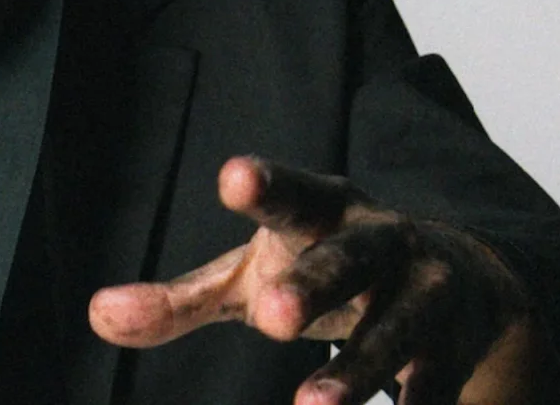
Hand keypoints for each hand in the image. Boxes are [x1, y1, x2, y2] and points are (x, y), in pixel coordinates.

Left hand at [88, 156, 541, 404]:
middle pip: (348, 261)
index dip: (267, 185)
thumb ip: (181, 299)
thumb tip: (99, 315)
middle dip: (312, 286)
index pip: (294, 196)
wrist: (461, 283)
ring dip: (355, 373)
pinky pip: (437, 385)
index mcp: (326, 211)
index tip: (233, 176)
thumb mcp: (252, 276)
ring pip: (394, 334)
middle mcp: (382, 243)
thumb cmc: (325, 268)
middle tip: (269, 317)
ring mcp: (426, 296)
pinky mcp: (452, 352)